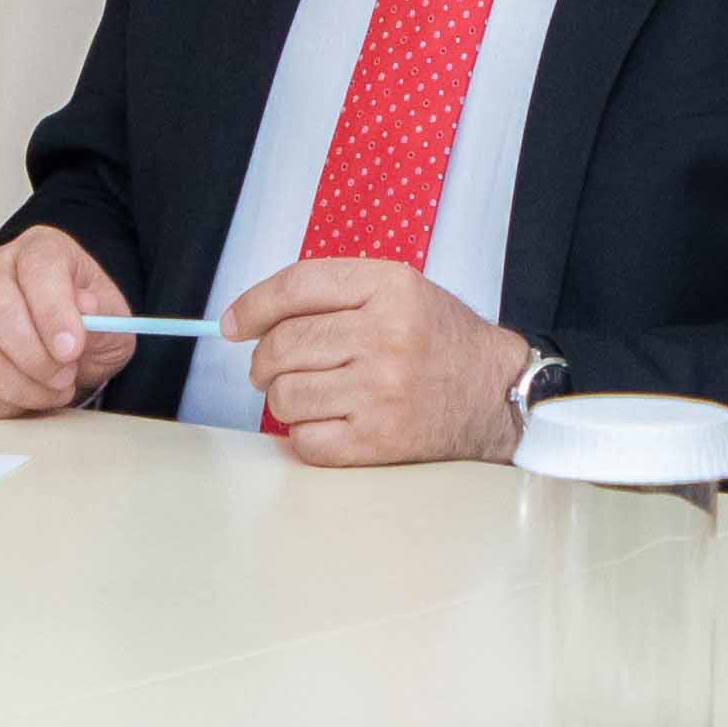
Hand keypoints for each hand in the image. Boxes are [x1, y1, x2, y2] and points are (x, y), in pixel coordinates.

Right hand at [0, 226, 137, 417]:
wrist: (70, 346)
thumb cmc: (88, 325)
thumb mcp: (112, 317)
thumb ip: (101, 314)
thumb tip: (84, 310)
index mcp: (37, 249)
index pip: (37, 270)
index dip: (53, 313)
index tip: (71, 349)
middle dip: (36, 358)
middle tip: (65, 375)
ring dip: (22, 387)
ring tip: (51, 387)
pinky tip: (23, 396)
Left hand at [219, 257, 533, 467]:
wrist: (494, 394)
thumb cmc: (438, 341)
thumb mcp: (398, 290)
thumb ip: (331, 293)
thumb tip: (245, 320)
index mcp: (390, 288)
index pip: (296, 286)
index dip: (253, 306)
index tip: (233, 324)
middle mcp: (386, 337)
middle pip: (282, 345)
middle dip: (264, 360)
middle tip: (271, 367)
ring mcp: (381, 392)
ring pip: (284, 395)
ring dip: (283, 397)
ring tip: (308, 394)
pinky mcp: (378, 440)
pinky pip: (304, 440)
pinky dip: (304, 434)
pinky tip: (328, 422)